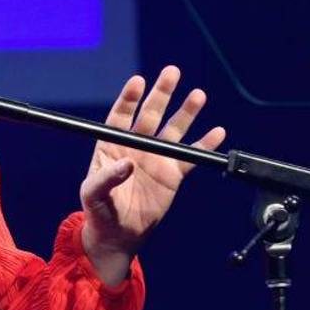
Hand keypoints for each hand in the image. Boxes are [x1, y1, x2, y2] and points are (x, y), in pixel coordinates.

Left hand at [80, 65, 225, 284]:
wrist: (118, 236)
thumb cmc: (98, 213)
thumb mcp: (92, 195)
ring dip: (186, 112)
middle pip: (150, 114)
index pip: (121, 116)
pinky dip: (205, 144)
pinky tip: (216, 132)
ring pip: (173, 129)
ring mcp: (155, 158)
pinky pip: (191, 155)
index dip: (129, 98)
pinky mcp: (172, 174)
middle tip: (172, 73)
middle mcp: (135, 147)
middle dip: (161, 94)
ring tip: (198, 95)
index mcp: (111, 146)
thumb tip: (127, 163)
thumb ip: (106, 178)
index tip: (139, 81)